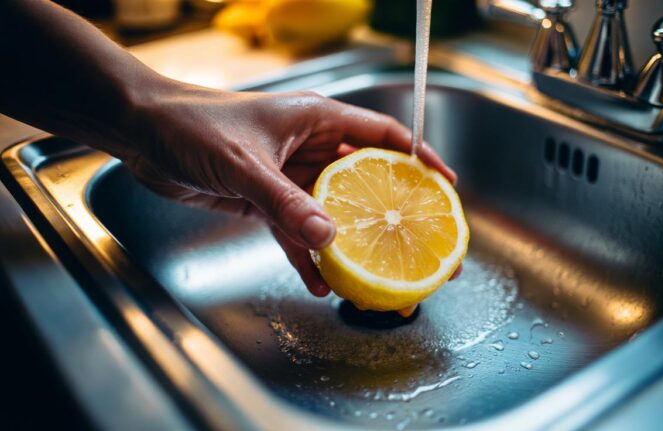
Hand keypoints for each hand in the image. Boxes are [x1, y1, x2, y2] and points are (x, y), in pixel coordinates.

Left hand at [118, 82, 459, 295]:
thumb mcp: (246, 164)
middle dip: (391, 209)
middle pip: (364, 178)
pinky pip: (296, 230)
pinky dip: (307, 255)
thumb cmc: (192, 124)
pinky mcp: (266, 199)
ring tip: (376, 271)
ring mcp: (289, 175)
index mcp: (316, 119)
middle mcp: (309, 146)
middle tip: (419, 240)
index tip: (445, 185)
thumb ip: (287, 202)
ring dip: (350, 240)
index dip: (418, 158)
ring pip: (332, 210)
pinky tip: (321, 281)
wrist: (142, 133)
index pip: (382, 135)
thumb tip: (328, 238)